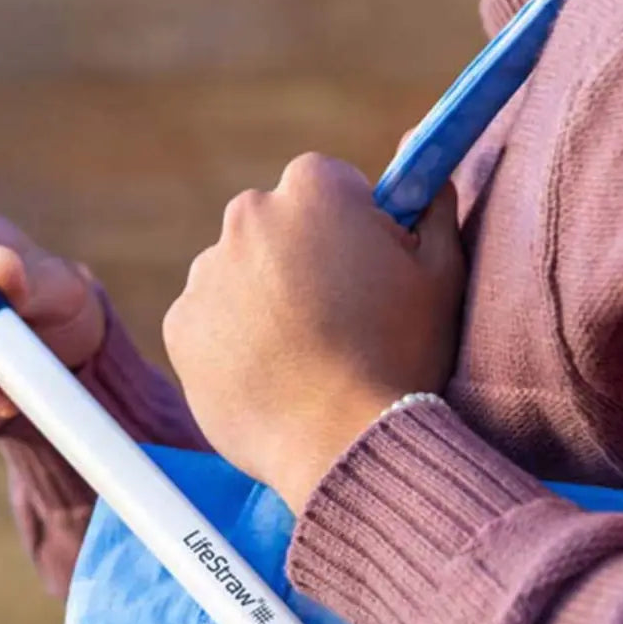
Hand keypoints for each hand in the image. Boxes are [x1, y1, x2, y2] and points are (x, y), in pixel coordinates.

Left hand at [163, 154, 463, 513]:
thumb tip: (433, 182)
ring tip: (304, 356)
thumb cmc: (401, 354)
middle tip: (337, 317)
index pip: (330, 186)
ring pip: (240, 272)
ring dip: (263, 298)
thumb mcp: (442, 276)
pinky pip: (210, 320)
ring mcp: (207, 270)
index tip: (367, 268)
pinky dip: (233, 340)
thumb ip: (434, 212)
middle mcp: (248, 215)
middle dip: (300, 256)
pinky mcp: (180, 323)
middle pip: (276, 224)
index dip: (353, 226)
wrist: (340, 442)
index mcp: (313, 187)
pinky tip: (271, 374)